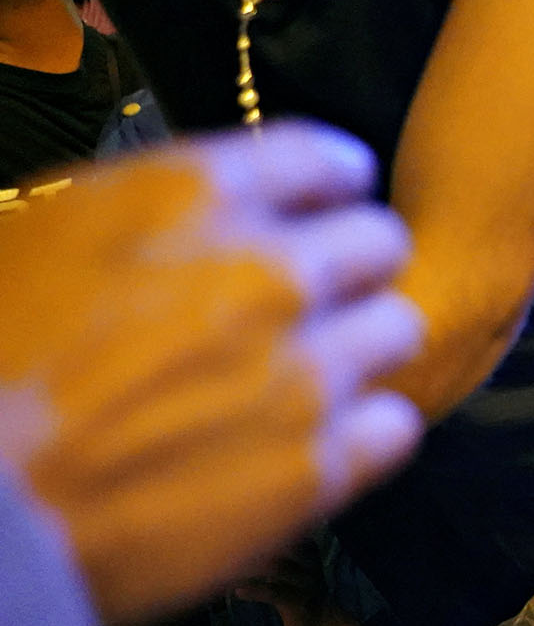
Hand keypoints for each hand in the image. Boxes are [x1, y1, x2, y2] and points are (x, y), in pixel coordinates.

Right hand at [0, 123, 424, 625]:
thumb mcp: (42, 240)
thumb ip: (143, 218)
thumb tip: (190, 224)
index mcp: (188, 198)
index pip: (321, 158)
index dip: (326, 186)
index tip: (322, 207)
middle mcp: (267, 272)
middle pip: (380, 242)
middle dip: (352, 268)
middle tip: (315, 301)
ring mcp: (305, 370)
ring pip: (399, 329)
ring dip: (362, 347)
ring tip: (311, 376)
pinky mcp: (320, 466)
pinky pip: (396, 425)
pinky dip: (366, 433)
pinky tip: (315, 445)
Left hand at [233, 537, 383, 625]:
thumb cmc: (308, 606)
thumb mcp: (295, 581)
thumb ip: (278, 567)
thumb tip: (249, 556)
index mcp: (309, 557)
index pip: (287, 536)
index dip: (264, 532)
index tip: (239, 532)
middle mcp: (309, 566)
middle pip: (281, 547)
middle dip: (255, 545)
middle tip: (228, 547)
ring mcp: (306, 583)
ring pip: (277, 567)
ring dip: (251, 568)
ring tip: (228, 569)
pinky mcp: (298, 602)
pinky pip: (273, 592)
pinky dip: (254, 591)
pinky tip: (238, 593)